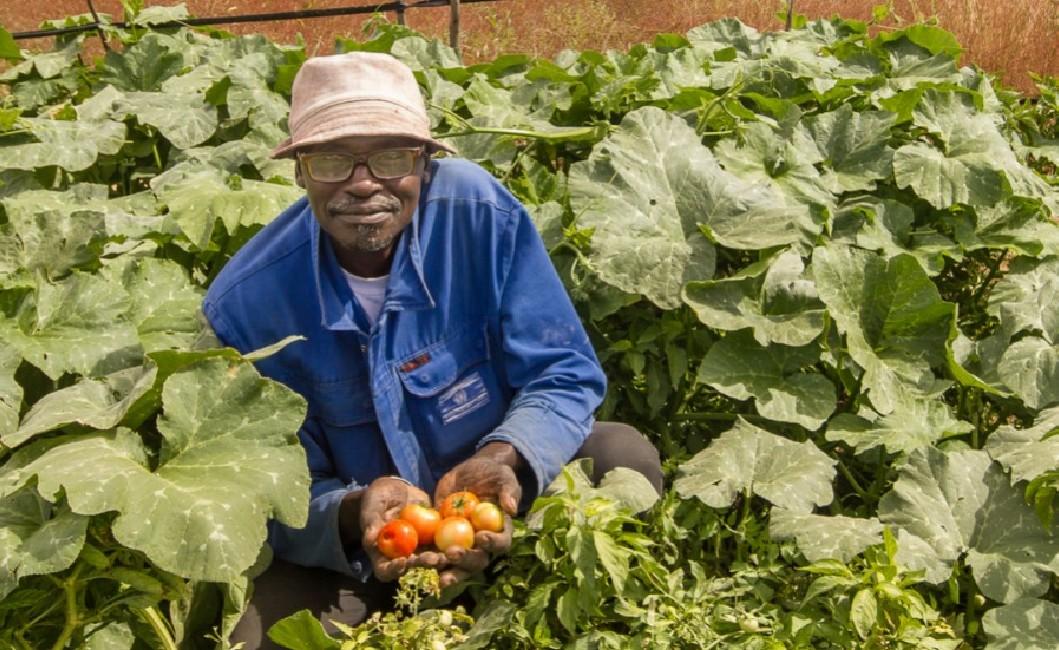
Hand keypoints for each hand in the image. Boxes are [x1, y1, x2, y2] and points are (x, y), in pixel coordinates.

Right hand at [347, 477, 445, 581]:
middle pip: (413, 568)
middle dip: (425, 564)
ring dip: (444, 558)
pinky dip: (455, 543)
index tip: (403, 561)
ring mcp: (420, 550)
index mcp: (383, 556)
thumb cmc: (377, 500)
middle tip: (435, 559)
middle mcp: (403, 558)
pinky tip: (466, 540)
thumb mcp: (372, 508)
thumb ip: (371, 523)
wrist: (395, 491)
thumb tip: (369, 538)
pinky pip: (445, 543)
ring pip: (432, 559)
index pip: (385, 570)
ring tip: (453, 553)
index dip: (394, 570)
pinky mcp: (435, 539)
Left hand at [433, 443, 522, 586]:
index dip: (492, 543)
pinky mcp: (443, 541)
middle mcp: (482, 545)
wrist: (470, 474)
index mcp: (499, 532)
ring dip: (443, 567)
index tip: (480, 537)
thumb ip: (508, 491)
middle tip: (451, 554)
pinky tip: (413, 559)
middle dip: (464, 561)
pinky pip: (434, 552)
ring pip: (455, 564)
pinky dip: (424, 557)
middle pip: (477, 560)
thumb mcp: (503, 478)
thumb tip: (511, 507)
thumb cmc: (493, 475)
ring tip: (429, 564)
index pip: (500, 544)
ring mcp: (462, 545)